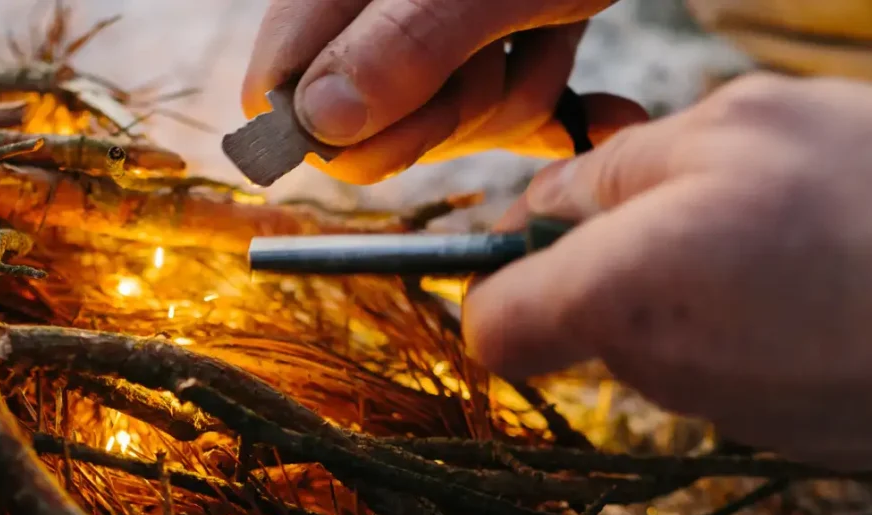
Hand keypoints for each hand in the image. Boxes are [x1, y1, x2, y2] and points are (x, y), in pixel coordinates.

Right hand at [241, 0, 647, 183]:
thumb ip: (409, 41)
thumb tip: (319, 121)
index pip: (276, 91)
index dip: (333, 134)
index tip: (406, 125)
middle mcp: (372, 5)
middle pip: (365, 122)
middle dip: (447, 111)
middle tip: (496, 55)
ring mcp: (432, 24)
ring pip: (444, 119)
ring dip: (516, 95)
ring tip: (553, 24)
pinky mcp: (493, 35)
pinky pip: (503, 107)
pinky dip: (554, 108)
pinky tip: (605, 114)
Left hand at [463, 73, 871, 468]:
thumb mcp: (740, 127)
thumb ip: (615, 169)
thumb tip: (543, 204)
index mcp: (616, 297)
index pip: (493, 328)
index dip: (498, 277)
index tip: (535, 230)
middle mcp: (655, 373)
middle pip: (583, 319)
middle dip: (618, 254)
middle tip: (707, 191)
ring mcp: (725, 413)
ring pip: (663, 336)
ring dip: (697, 278)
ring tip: (790, 228)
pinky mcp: (788, 434)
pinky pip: (733, 364)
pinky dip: (755, 319)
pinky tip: (825, 277)